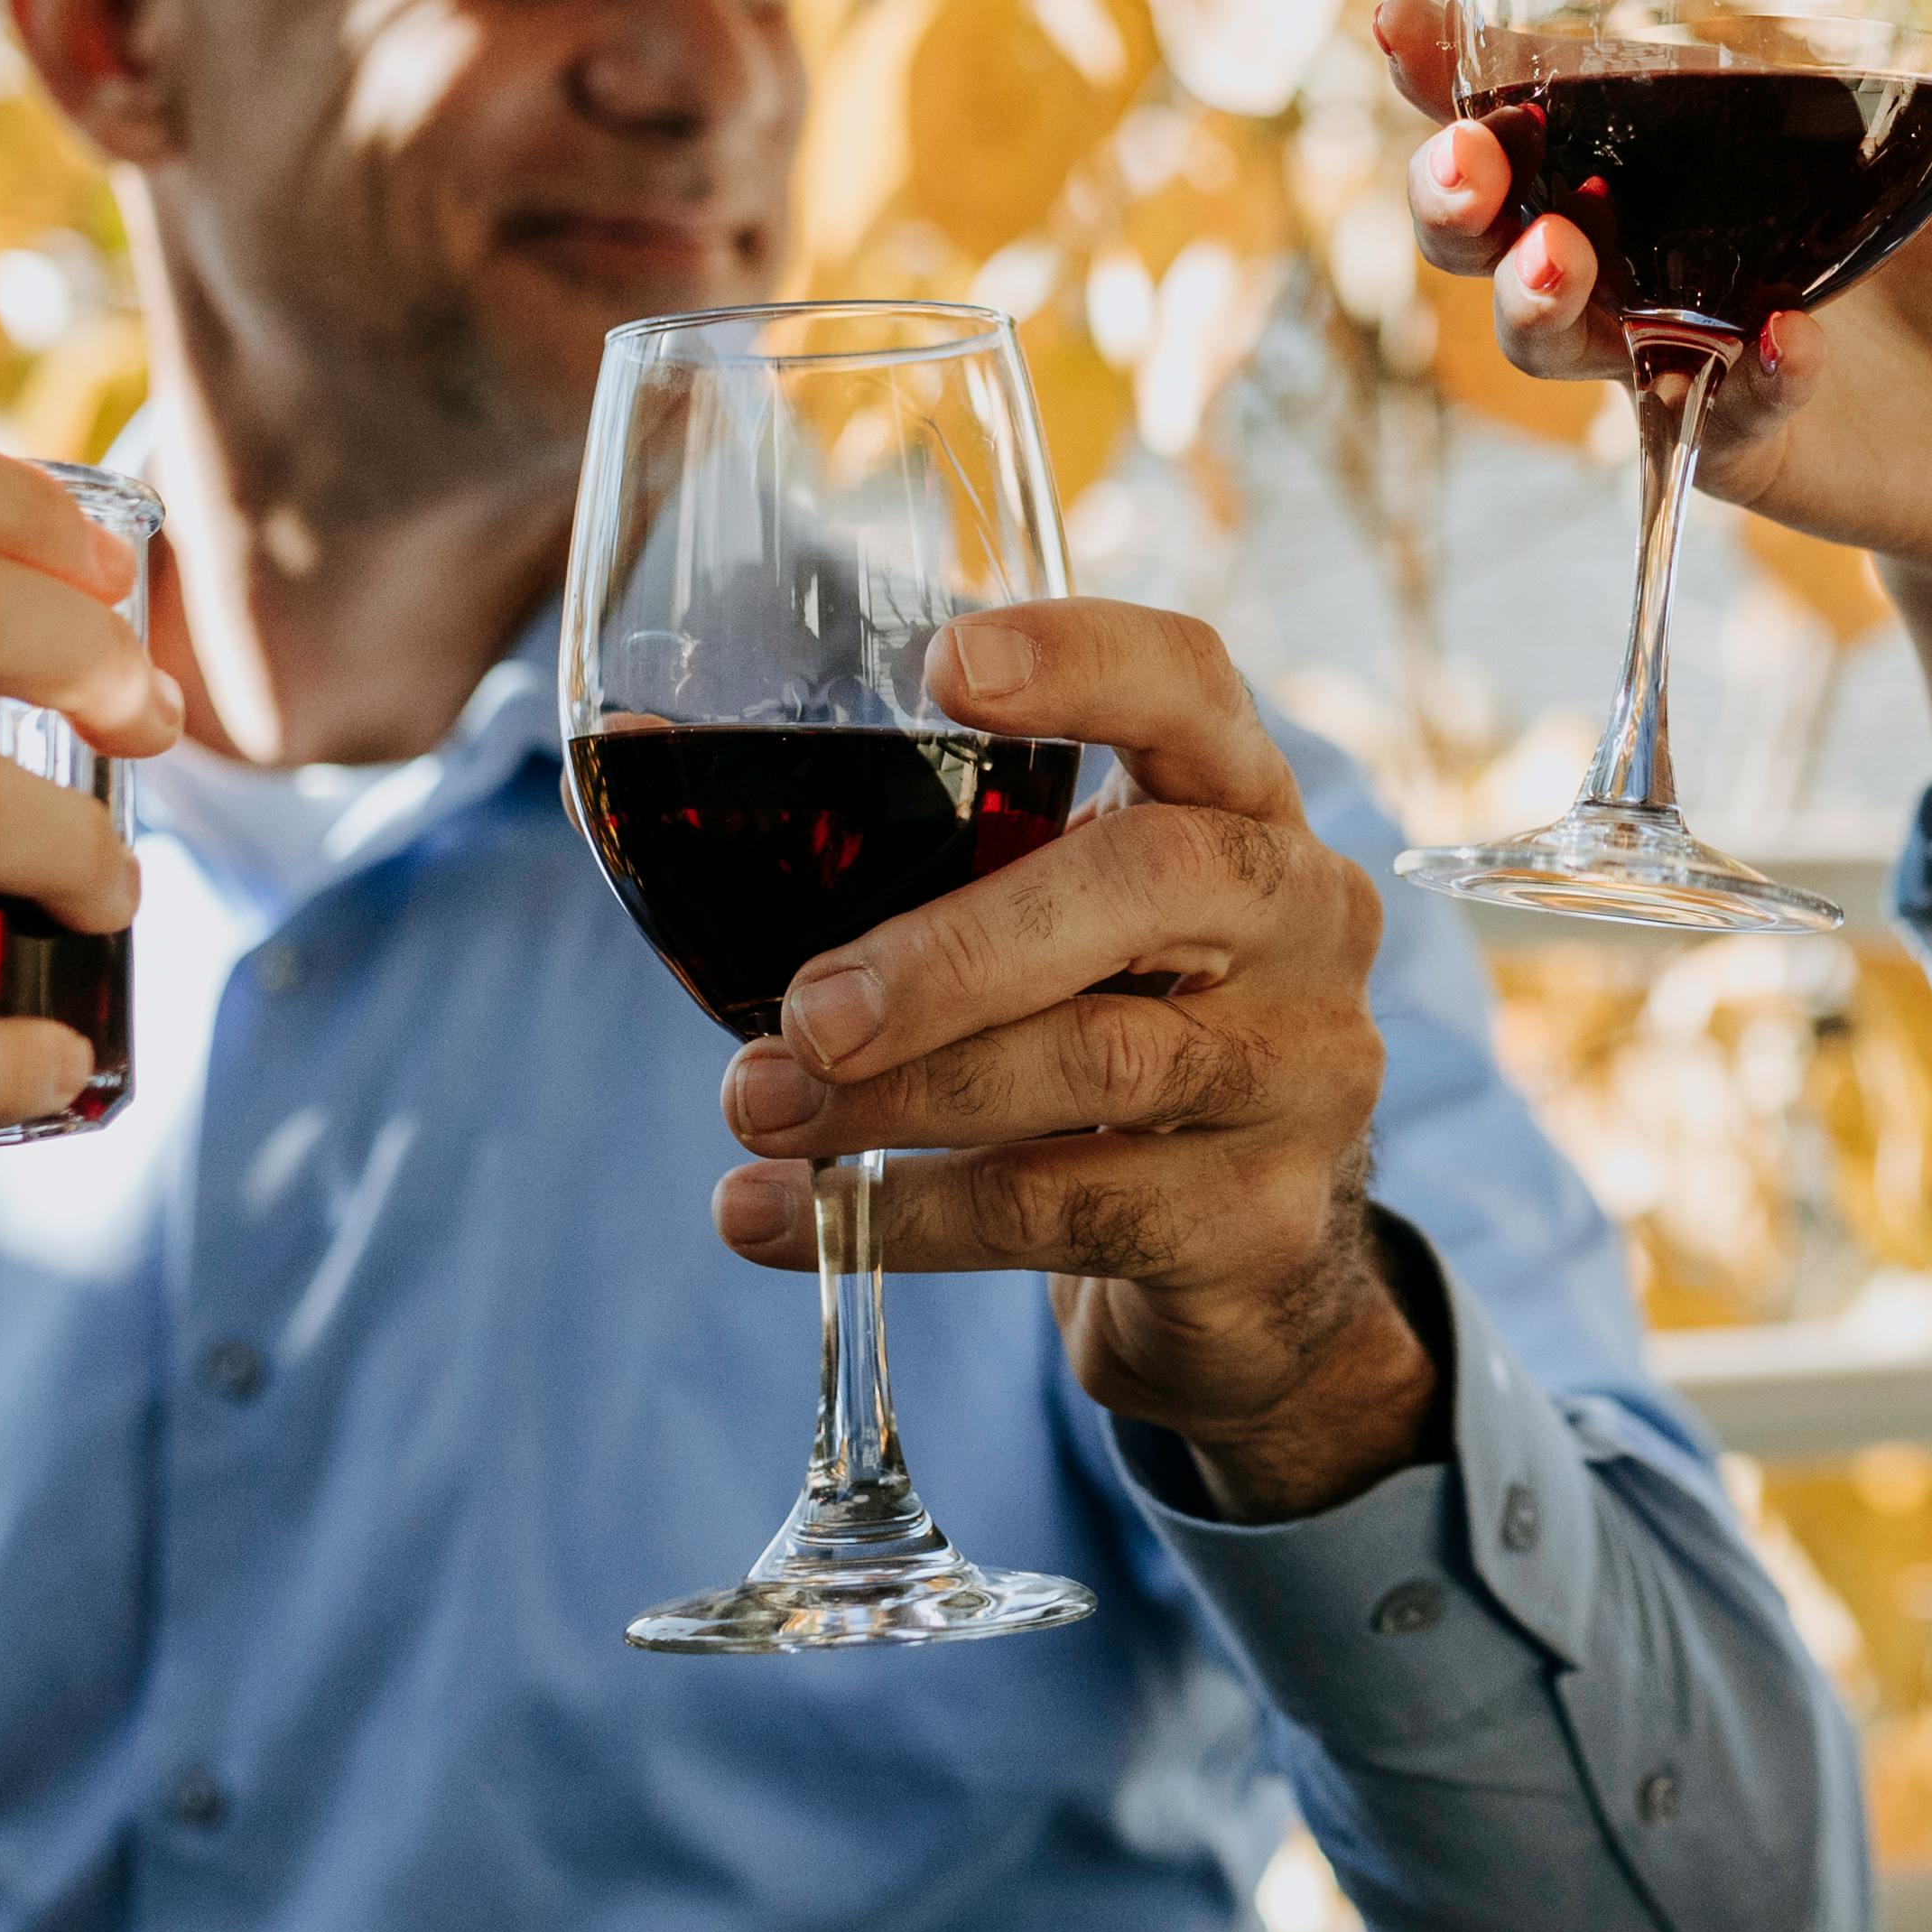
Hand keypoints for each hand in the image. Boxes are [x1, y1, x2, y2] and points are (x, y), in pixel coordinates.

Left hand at [708, 599, 1431, 1520]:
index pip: (1195, 686)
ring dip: (906, 1094)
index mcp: (1241, 804)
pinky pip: (1071, 1207)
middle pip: (1155, 879)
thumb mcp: (1041, 930)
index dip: (1087, 660)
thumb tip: (625, 757)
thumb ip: (900, 859)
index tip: (947, 668)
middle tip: (811, 1009)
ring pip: (1102, 1061)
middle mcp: (1305, 914)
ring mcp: (1304, 1069)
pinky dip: (906, 1219)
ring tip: (756, 1110)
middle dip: (960, 943)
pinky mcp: (1264, 1216)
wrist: (1244, 1271)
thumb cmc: (1098, 1039)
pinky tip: (784, 1221)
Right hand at [1375, 0, 1931, 585]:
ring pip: (1548, 332)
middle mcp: (1636, 257)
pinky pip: (1709, 411)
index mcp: (1664, 161)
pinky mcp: (1730, 439)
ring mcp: (1670, 352)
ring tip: (1563, 261)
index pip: (1531, 103)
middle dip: (1451, 193)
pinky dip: (1747, 375)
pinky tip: (1787, 344)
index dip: (1449, 66)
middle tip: (1466, 168)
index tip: (1399, 25)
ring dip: (1534, 293)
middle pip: (1488, 225)